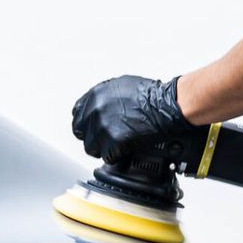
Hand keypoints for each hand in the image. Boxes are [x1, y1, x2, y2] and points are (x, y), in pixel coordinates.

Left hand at [71, 75, 193, 162]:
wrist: (165, 106)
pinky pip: (107, 156)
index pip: (77, 115)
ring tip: (117, 144)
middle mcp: (95, 110)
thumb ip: (104, 97)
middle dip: (93, 137)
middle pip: (81, 132)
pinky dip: (116, 155)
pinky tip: (125, 148)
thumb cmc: (150, 96)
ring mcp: (102, 126)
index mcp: (95, 95)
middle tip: (105, 139)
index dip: (86, 124)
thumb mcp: (120, 86)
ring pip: (91, 147)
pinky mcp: (113, 141)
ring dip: (103, 148)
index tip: (91, 129)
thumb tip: (99, 106)